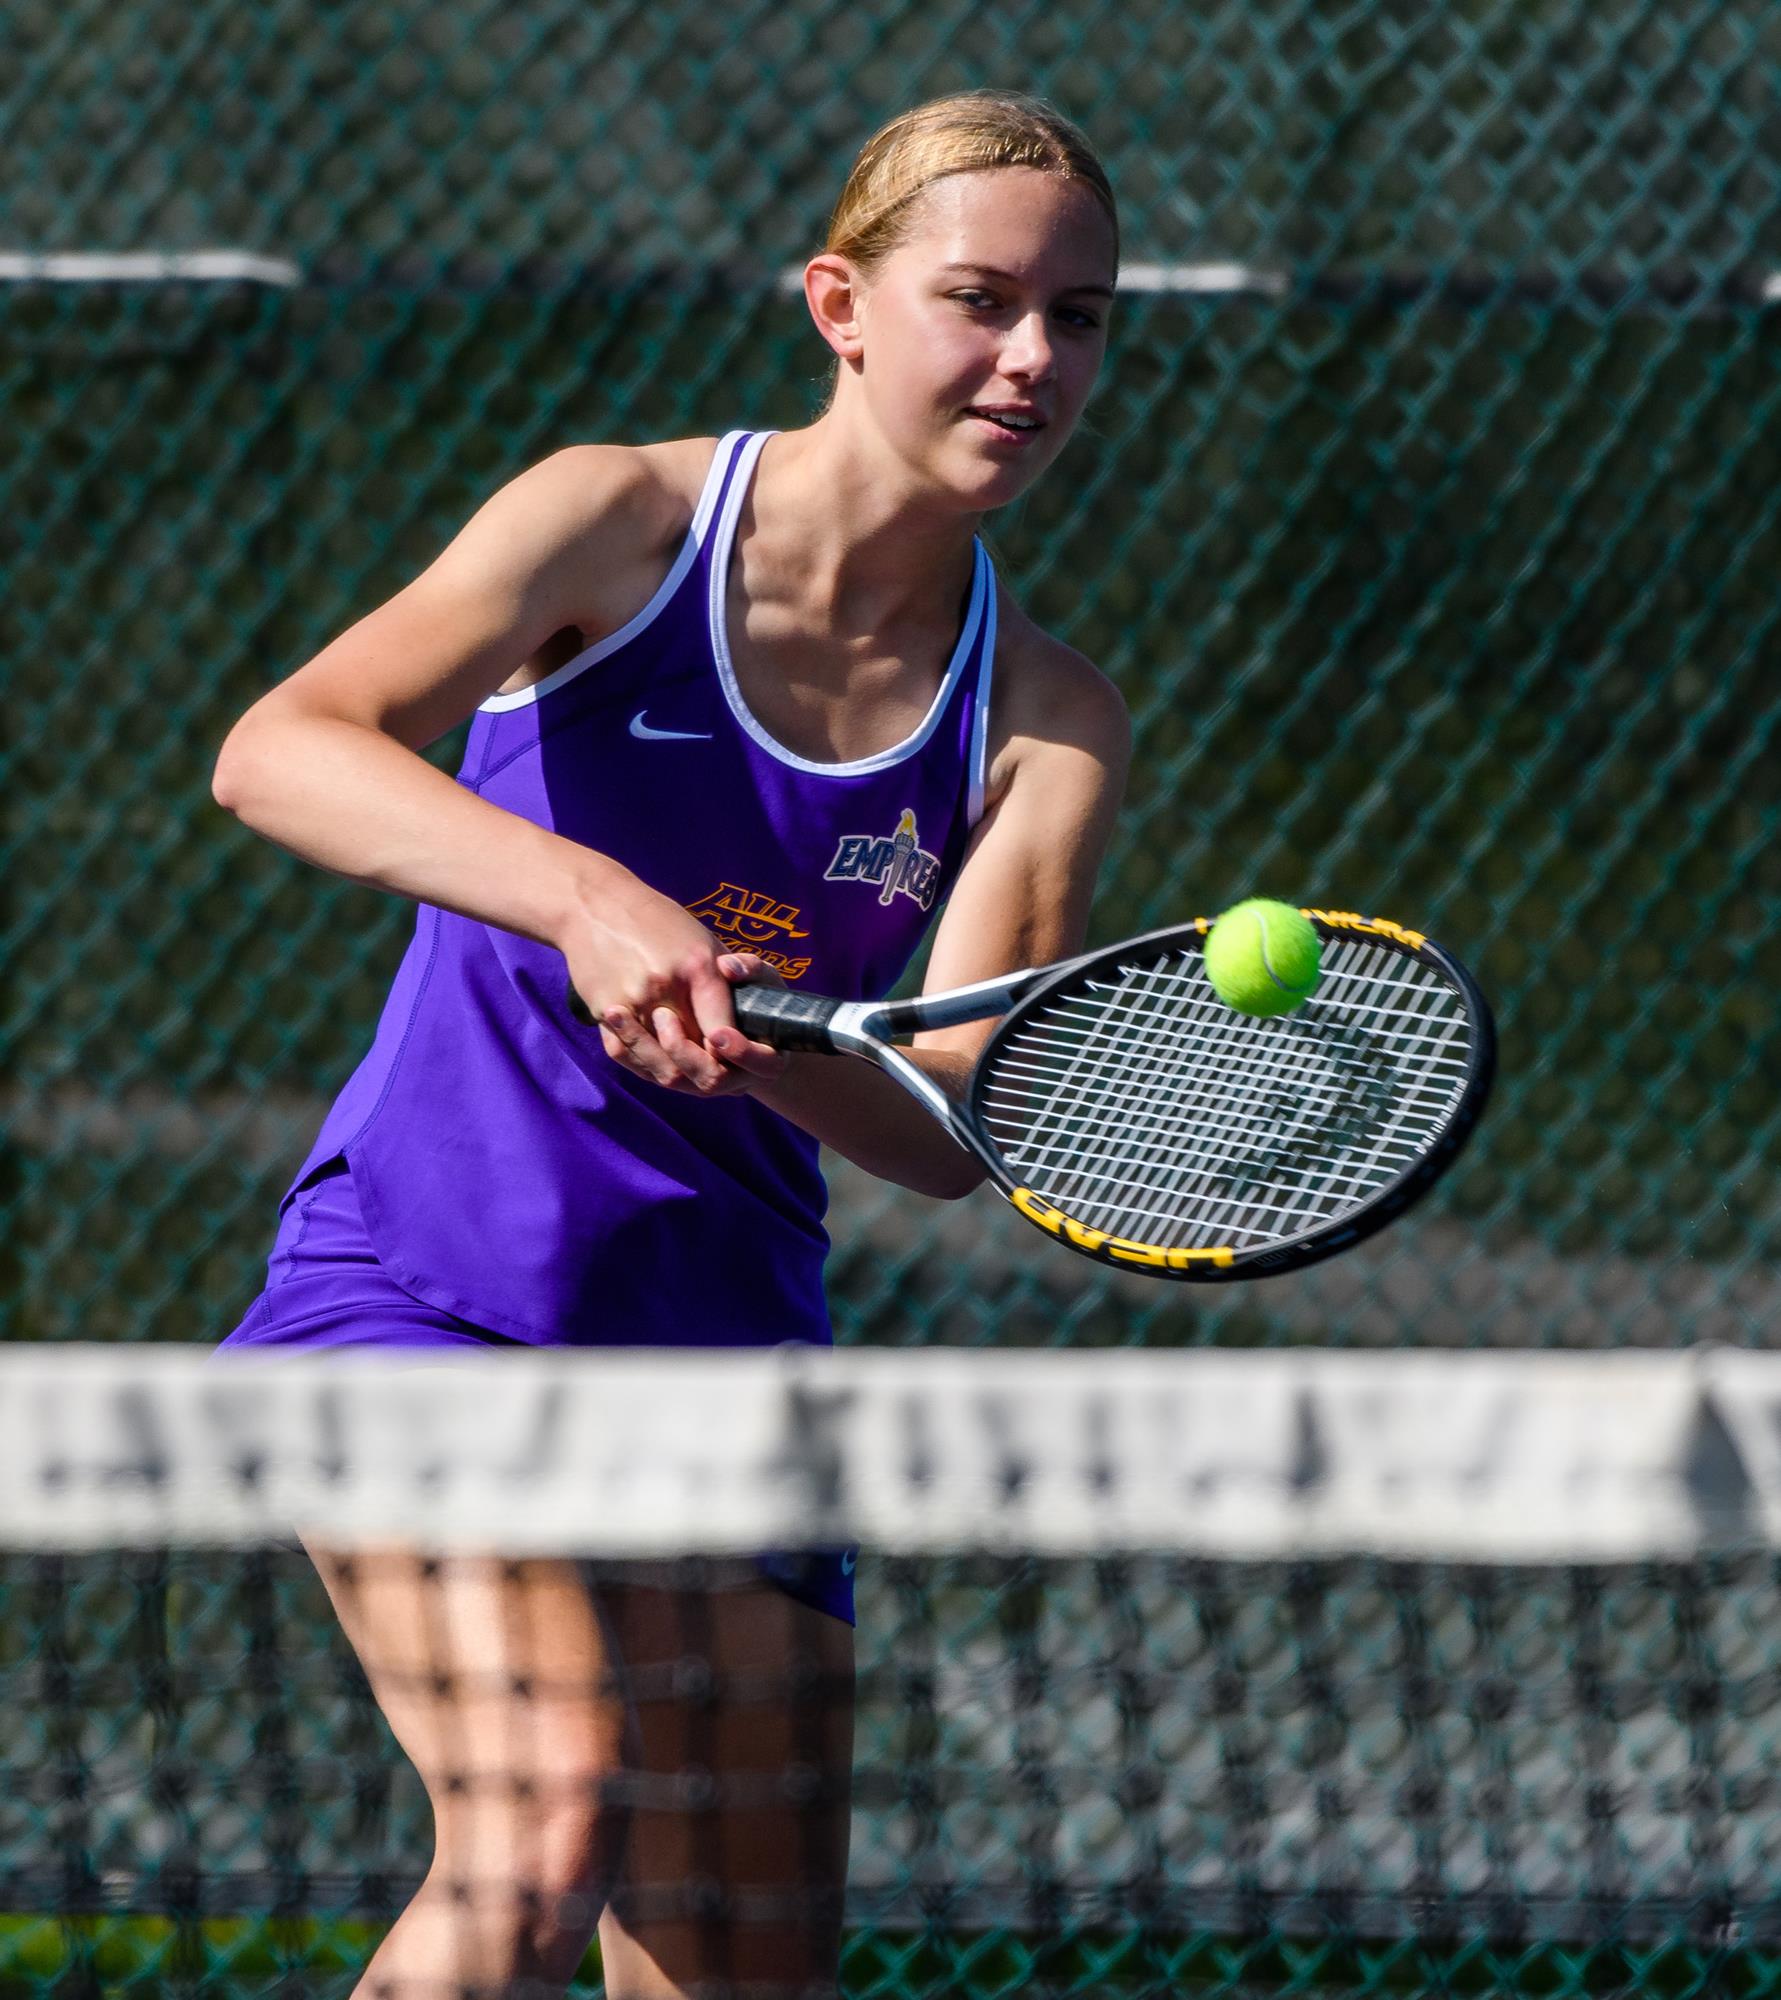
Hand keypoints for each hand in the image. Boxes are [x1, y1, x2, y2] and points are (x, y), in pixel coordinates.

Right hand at [562, 880, 786, 1096]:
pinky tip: (657, 1057)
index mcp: (696, 967)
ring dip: (676, 1070)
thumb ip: (725, 981)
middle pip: (693, 1052)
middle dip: (708, 1067)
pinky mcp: (603, 1010)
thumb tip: (750, 1019)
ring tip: (688, 1068)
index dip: (733, 1053)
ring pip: (659, 1062)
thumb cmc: (658, 920)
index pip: (723, 1031)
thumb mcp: (702, 940)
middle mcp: (664, 986)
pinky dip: (645, 1062)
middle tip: (718, 1072)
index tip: (736, 1057)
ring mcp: (631, 1001)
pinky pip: (628, 1054)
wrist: (594, 906)